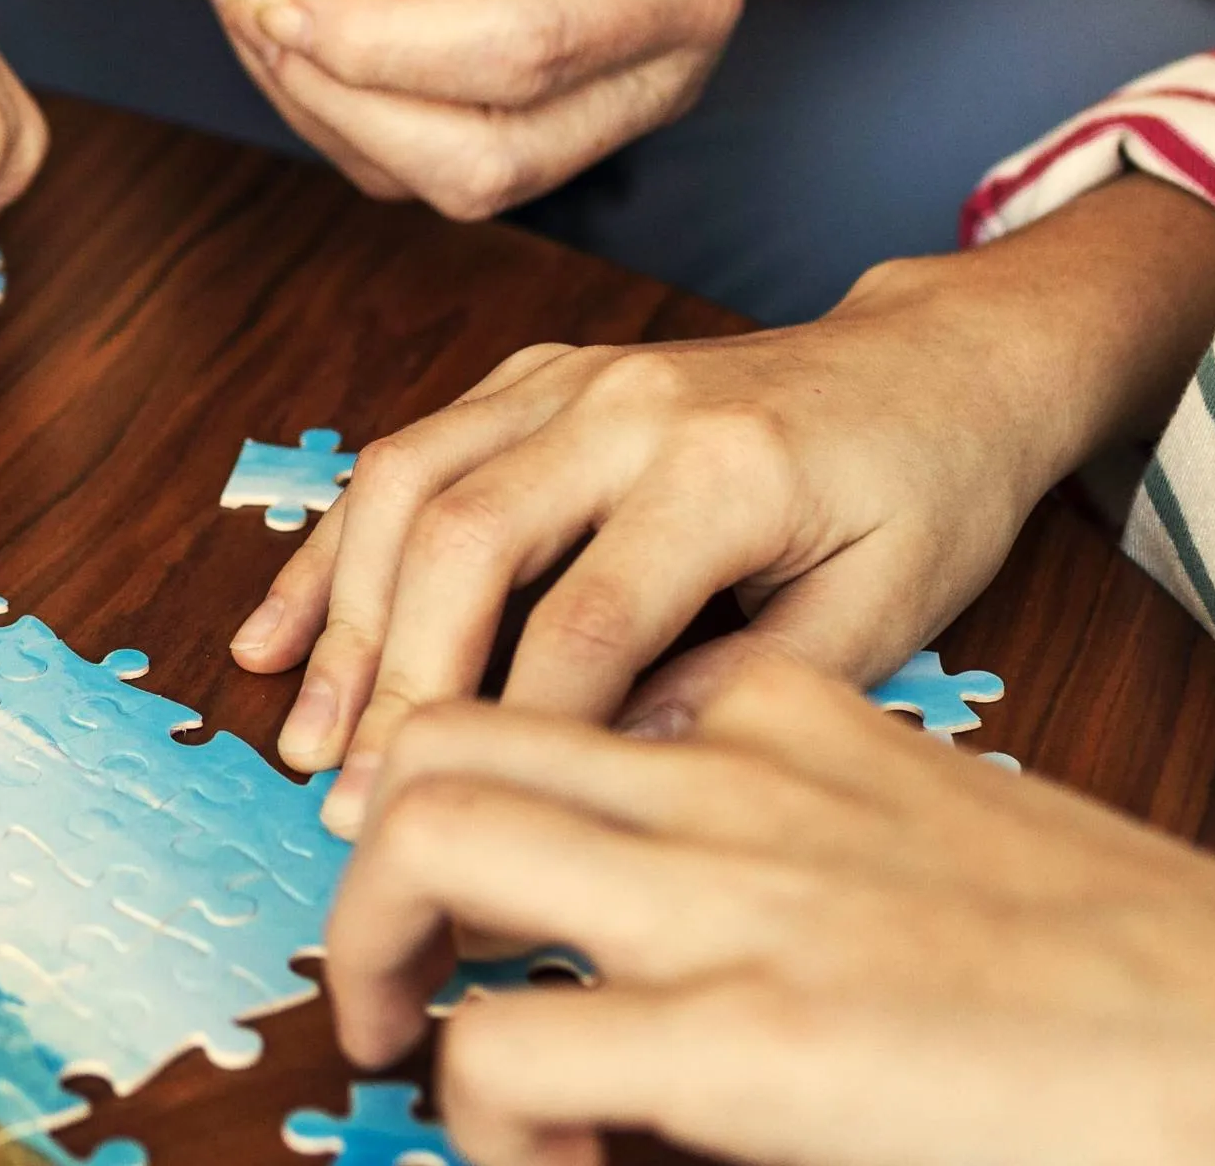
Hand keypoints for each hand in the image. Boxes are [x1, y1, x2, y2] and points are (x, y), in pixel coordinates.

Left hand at [203, 0, 766, 218]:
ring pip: (452, 179)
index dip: (380, 38)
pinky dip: (346, 111)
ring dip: (330, 112)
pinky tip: (292, 26)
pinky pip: (434, 157)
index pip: (523, 49)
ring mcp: (608, 105)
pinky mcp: (549, 110)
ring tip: (251, 6)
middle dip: (344, 98)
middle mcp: (658, 71)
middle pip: (488, 160)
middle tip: (246, 1)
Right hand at [235, 178, 1214, 831]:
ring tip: (306, 740)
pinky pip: (405, 453)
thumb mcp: (889, 610)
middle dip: (400, 685)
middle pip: (466, 540)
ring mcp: (569, 377)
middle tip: (355, 810)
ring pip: (409, 484)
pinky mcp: (534, 378)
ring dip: (346, 620)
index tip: (485, 850)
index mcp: (725, 468)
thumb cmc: (925, 494)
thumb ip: (749, 689)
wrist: (939, 363)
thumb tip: (608, 770)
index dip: (520, 742)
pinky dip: (332, 548)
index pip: (587, 621)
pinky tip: (274, 636)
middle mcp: (628, 402)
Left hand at [326, 671, 1214, 1165]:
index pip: (563, 693)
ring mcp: (733, 895)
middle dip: (370, 854)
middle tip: (389, 977)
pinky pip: (503, 1055)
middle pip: (446, 736)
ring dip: (373, 951)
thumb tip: (688, 962)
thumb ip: (817, 853)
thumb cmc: (1148, 986)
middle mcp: (737, 777)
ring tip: (404, 1051)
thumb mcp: (946, 856)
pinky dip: (483, 1119)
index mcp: (797, 722)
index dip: (488, 793)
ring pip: (423, 838)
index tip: (491, 910)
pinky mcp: (746, 1040)